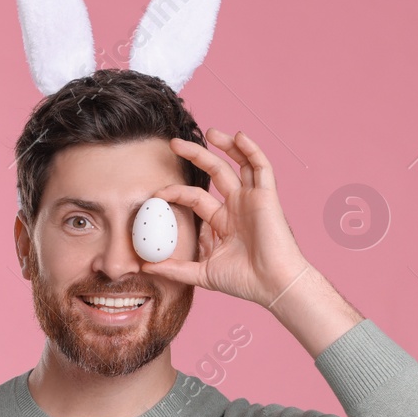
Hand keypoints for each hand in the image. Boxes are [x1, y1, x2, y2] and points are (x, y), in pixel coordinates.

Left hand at [141, 128, 310, 308]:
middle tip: (173, 144)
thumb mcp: (202, 274)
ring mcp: (253, 199)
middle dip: (196, 155)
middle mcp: (238, 206)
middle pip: (215, 172)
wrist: (272, 285)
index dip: (176, 192)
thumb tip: (144, 267)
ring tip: (208, 131)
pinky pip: (261, 167)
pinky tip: (238, 136)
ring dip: (225, 145)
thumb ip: (174, 268)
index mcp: (223, 221)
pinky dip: (251, 149)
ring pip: (239, 163)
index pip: (196, 197)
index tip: (157, 194)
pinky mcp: (267, 196)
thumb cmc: (244, 282)